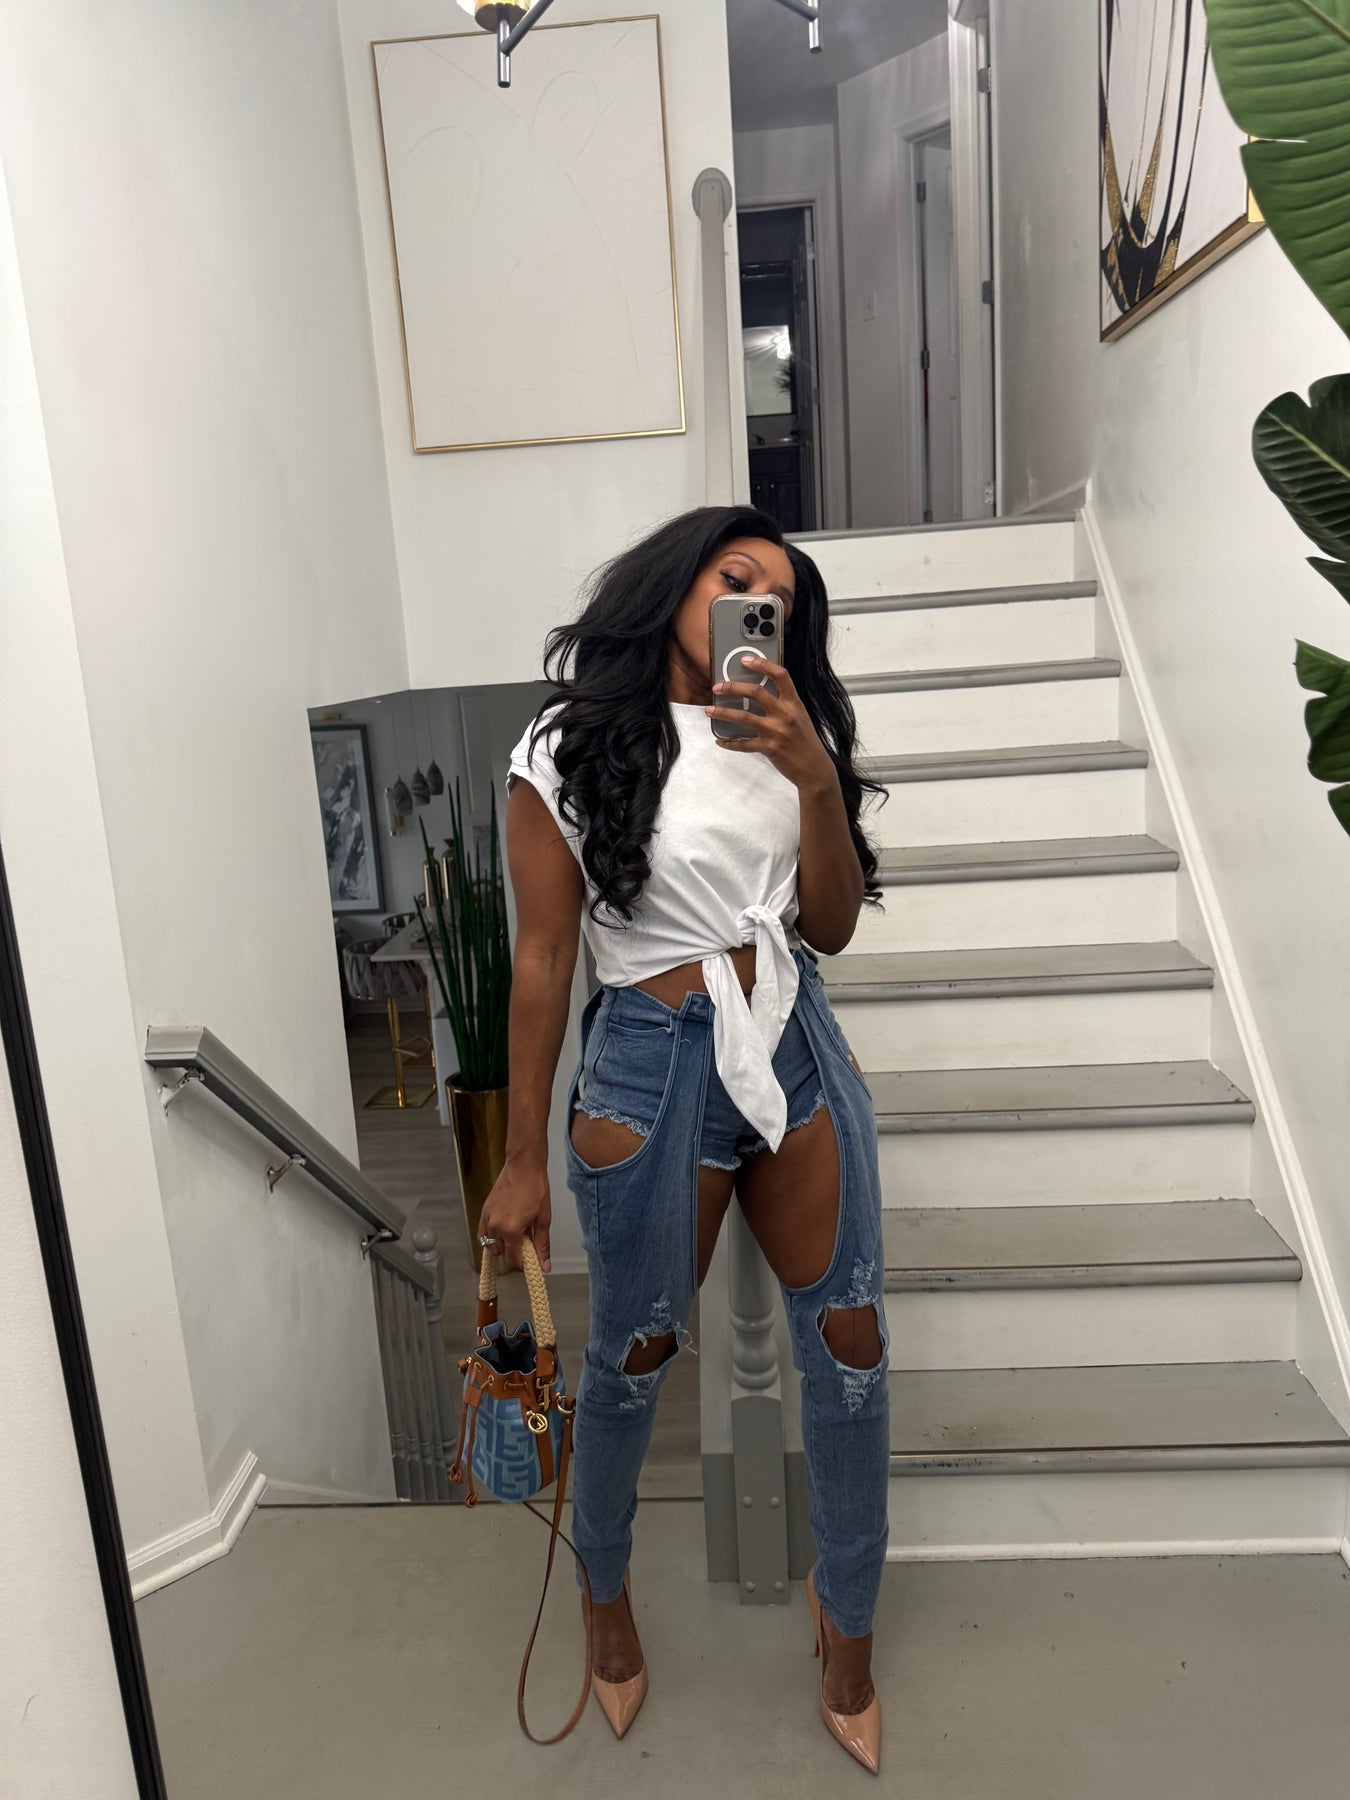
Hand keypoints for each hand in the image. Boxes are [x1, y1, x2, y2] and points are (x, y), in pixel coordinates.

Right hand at [477, 1161, 551, 1272]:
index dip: (523, 1266)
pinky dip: (492, 1237)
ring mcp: (487, 1219)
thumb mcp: (543, 1220)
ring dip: (503, 1245)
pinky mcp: (484, 1212)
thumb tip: (544, 1266)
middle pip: (502, 1254)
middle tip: (527, 1243)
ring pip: (492, 1245)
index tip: (530, 1263)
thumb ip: (542, 1245)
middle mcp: (495, 1227)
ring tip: (517, 1233)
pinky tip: (504, 1231)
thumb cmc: (535, 1189)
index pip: (513, 1260)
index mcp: (510, 1230)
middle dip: (514, 1254)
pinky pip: (483, 1234)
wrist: (523, 1166)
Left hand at [705, 656, 837, 792]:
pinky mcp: (769, 748)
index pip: (780, 675)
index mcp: (794, 703)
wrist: (814, 768)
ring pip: (743, 717)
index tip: (746, 660)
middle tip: (718, 687)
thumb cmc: (806, 741)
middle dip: (733, 687)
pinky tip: (720, 740)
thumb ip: (783, 704)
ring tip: (709, 710)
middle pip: (755, 692)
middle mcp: (785, 714)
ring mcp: (776, 731)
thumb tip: (758, 693)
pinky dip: (729, 742)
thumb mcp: (800, 716)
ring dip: (723, 712)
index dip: (762, 664)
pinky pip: (743, 744)